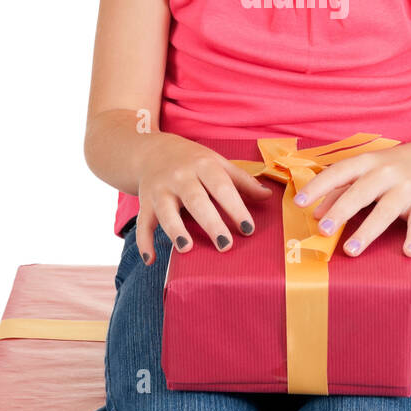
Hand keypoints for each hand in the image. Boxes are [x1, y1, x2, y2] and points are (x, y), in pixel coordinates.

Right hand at [135, 133, 273, 263]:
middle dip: (210, 222)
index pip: (221, 187)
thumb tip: (268, 196)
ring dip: (175, 230)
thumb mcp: (218, 164)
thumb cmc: (193, 161)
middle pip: (196, 200)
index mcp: (203, 165)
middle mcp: (180, 177)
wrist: (153, 151)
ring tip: (187, 249)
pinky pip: (142, 224)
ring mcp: (160, 190)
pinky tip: (151, 259)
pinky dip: (144, 242)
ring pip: (166, 212)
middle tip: (225, 244)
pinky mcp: (145, 204)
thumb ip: (242, 181)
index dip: (235, 207)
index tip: (248, 228)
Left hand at [292, 140, 410, 259]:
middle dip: (341, 211)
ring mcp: (406, 188)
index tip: (298, 203)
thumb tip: (316, 213)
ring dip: (367, 231)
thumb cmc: (389, 169)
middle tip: (323, 231)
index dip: (318, 187)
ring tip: (350, 250)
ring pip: (385, 210)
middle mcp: (386, 172)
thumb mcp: (364, 172)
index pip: (338, 172)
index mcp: (366, 162)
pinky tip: (407, 252)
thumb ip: (339, 190)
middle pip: (360, 192)